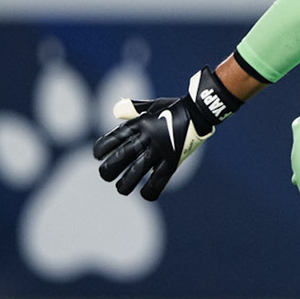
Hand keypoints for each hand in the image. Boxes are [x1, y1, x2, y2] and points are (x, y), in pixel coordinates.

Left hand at [92, 67, 240, 201]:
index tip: (99, 156)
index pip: (112, 140)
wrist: (200, 112)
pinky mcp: (174, 160)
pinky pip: (159, 180)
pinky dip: (150, 190)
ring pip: (137, 172)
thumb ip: (132, 109)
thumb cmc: (174, 108)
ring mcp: (161, 150)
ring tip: (122, 188)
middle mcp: (147, 137)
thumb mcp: (152, 105)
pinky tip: (145, 193)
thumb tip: (116, 111)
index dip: (101, 150)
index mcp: (139, 123)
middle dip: (109, 170)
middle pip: (120, 158)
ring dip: (125, 184)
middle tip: (106, 175)